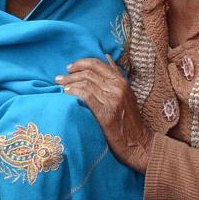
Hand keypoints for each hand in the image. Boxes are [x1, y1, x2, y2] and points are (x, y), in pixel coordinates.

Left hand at [56, 56, 153, 172]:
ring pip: (86, 83)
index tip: (69, 68)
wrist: (139, 142)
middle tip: (59, 78)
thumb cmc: (130, 119)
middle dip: (71, 74)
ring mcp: (112, 100)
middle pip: (89, 73)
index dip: (80, 63)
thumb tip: (107, 57)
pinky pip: (86, 97)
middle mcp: (117, 88)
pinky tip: (66, 94)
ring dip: (69, 83)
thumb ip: (116, 75)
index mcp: (121, 81)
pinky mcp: (106, 114)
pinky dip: (74, 93)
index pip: (97, 64)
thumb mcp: (127, 92)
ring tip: (59, 86)